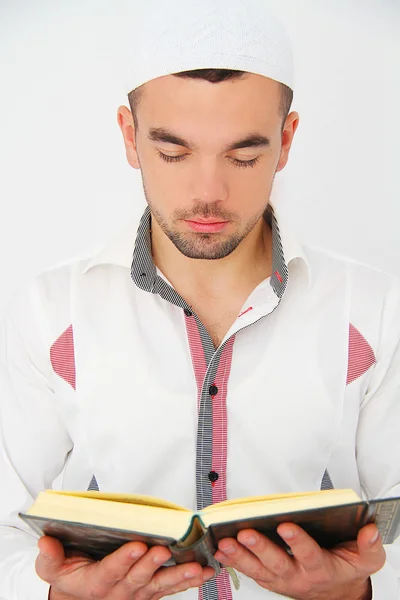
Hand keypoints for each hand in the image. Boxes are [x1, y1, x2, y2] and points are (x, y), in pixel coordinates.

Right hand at [36, 535, 214, 599]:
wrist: (79, 595)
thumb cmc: (69, 573)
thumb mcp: (52, 566)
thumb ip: (50, 556)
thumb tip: (45, 542)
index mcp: (95, 584)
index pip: (110, 572)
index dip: (123, 560)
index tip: (136, 545)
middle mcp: (119, 592)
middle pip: (138, 580)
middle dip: (152, 565)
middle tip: (165, 550)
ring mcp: (137, 594)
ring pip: (159, 586)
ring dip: (179, 577)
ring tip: (197, 568)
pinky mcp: (150, 593)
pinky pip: (171, 588)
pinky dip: (188, 581)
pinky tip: (206, 573)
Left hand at [214, 522, 384, 599]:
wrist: (336, 591)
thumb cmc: (347, 568)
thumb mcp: (367, 560)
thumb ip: (369, 547)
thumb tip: (369, 531)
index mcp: (322, 569)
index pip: (309, 555)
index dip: (298, 542)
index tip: (286, 526)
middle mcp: (299, 576)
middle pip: (278, 563)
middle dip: (260, 548)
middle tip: (245, 534)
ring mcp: (282, 579)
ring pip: (259, 569)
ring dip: (241, 556)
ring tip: (225, 542)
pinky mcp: (270, 579)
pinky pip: (251, 572)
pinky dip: (235, 562)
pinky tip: (221, 550)